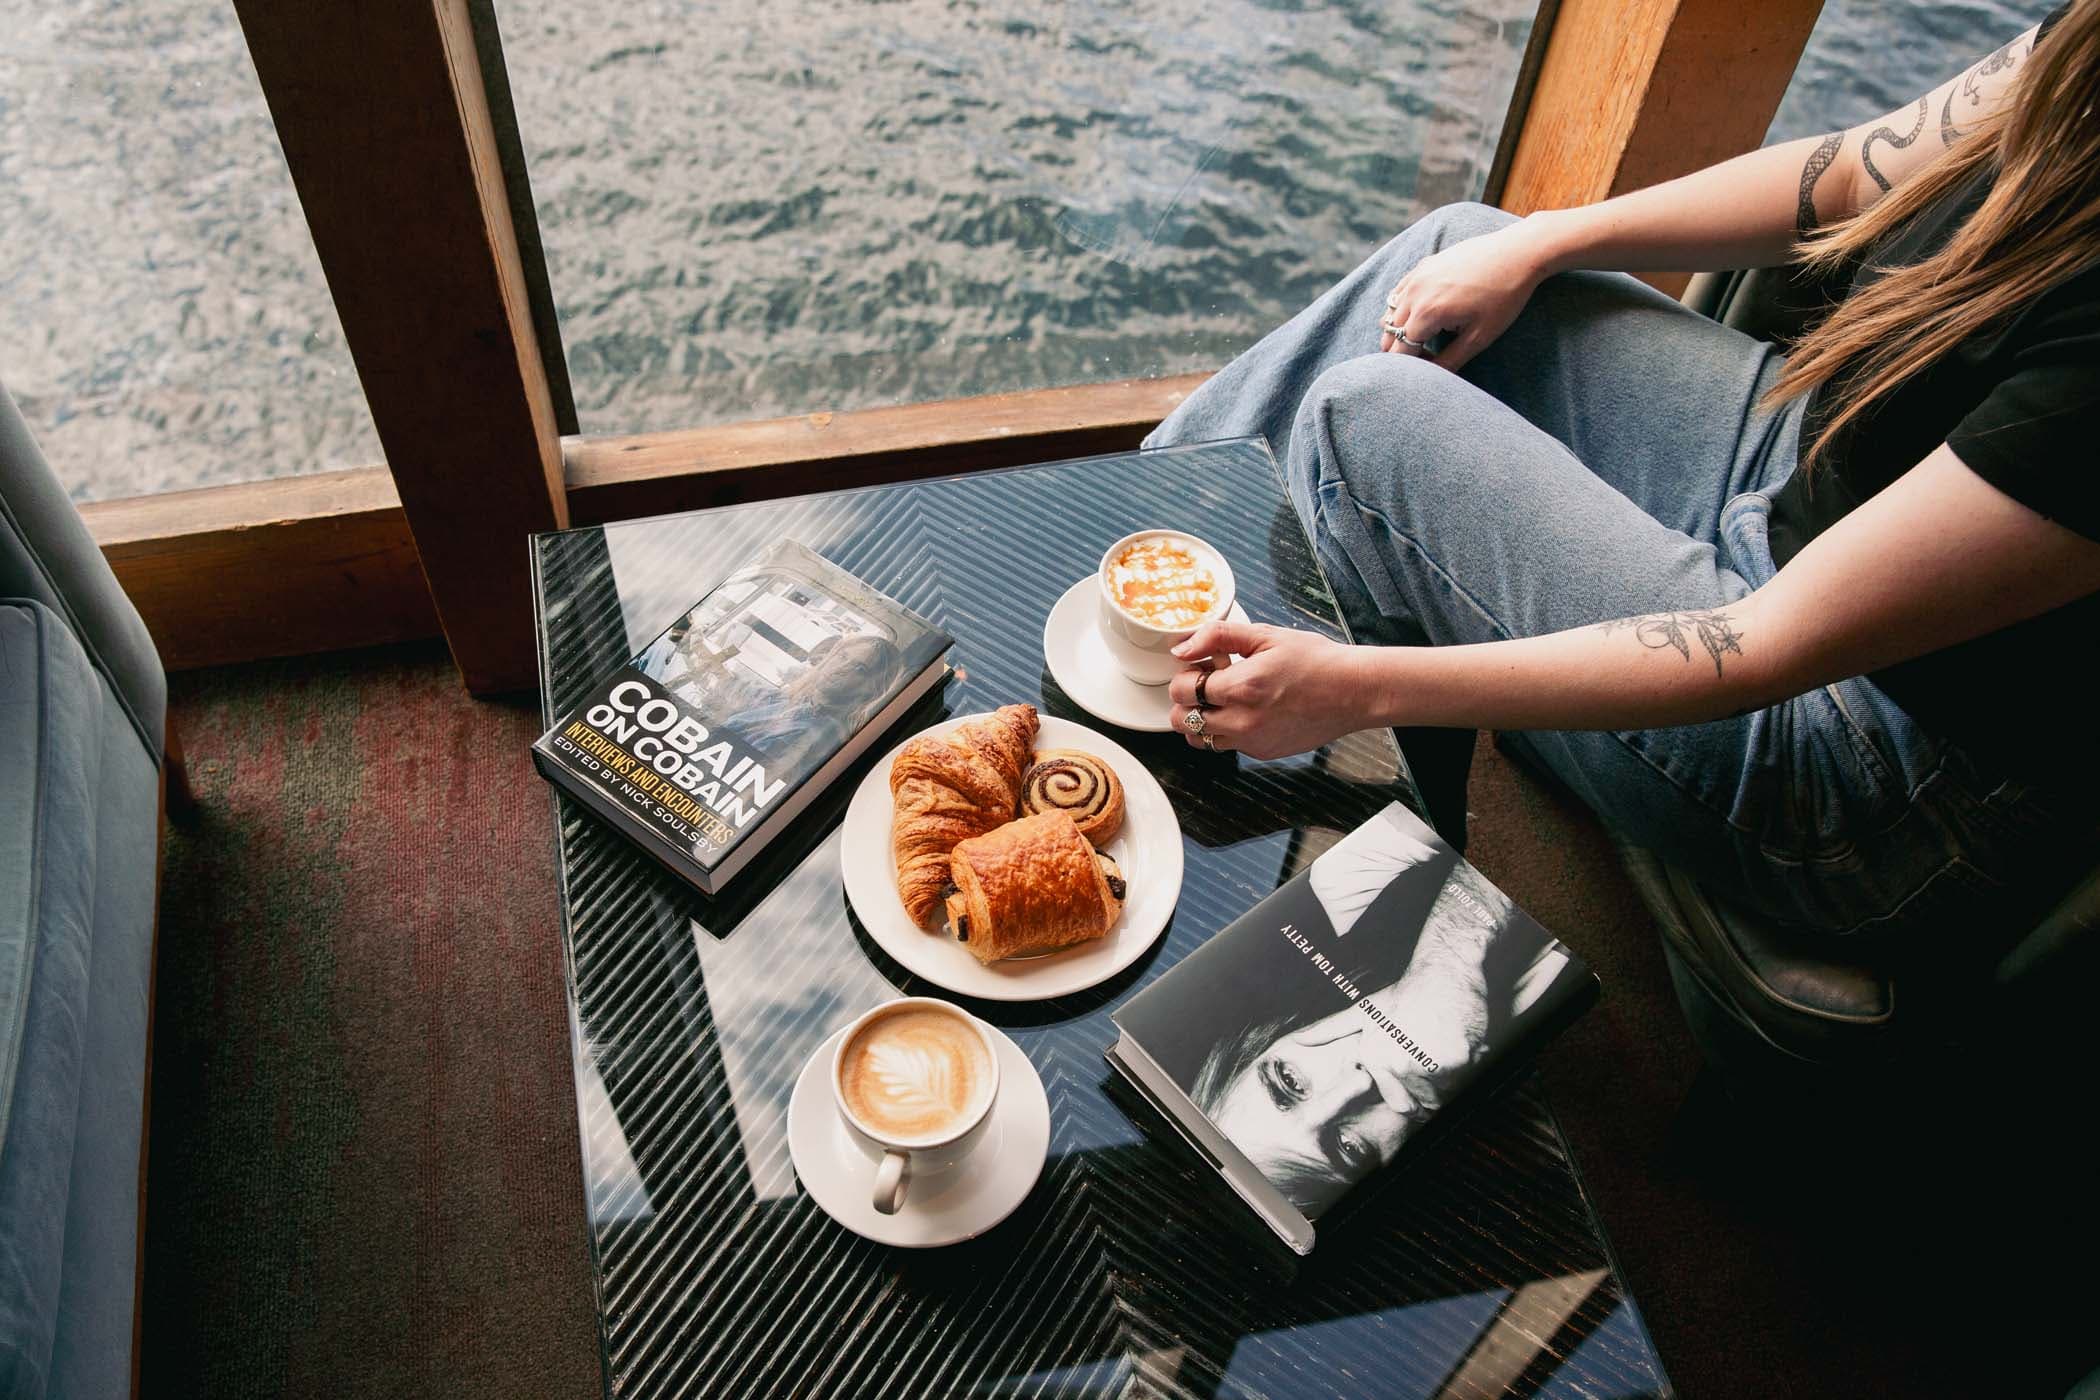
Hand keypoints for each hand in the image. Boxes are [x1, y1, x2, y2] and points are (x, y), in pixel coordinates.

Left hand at [1165, 621, 1375, 759]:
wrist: (1352, 691)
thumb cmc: (1315, 660)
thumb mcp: (1265, 635)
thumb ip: (1217, 636)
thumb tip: (1182, 648)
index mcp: (1240, 688)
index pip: (1181, 691)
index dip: (1185, 674)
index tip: (1203, 665)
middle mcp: (1242, 721)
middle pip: (1182, 721)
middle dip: (1185, 699)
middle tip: (1208, 682)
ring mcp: (1252, 741)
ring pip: (1199, 739)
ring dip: (1200, 719)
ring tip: (1224, 698)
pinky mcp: (1263, 752)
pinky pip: (1227, 745)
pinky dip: (1226, 729)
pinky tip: (1247, 709)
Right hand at [1379, 221, 1551, 370]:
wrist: (1517, 253)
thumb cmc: (1503, 296)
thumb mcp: (1480, 337)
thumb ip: (1450, 361)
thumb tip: (1432, 379)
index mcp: (1426, 314)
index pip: (1399, 352)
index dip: (1413, 366)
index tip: (1436, 364)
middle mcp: (1414, 295)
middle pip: (1389, 335)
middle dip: (1404, 349)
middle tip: (1431, 353)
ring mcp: (1415, 277)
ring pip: (1389, 315)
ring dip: (1401, 330)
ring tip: (1428, 334)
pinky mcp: (1422, 266)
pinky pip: (1398, 293)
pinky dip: (1402, 308)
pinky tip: (1425, 312)